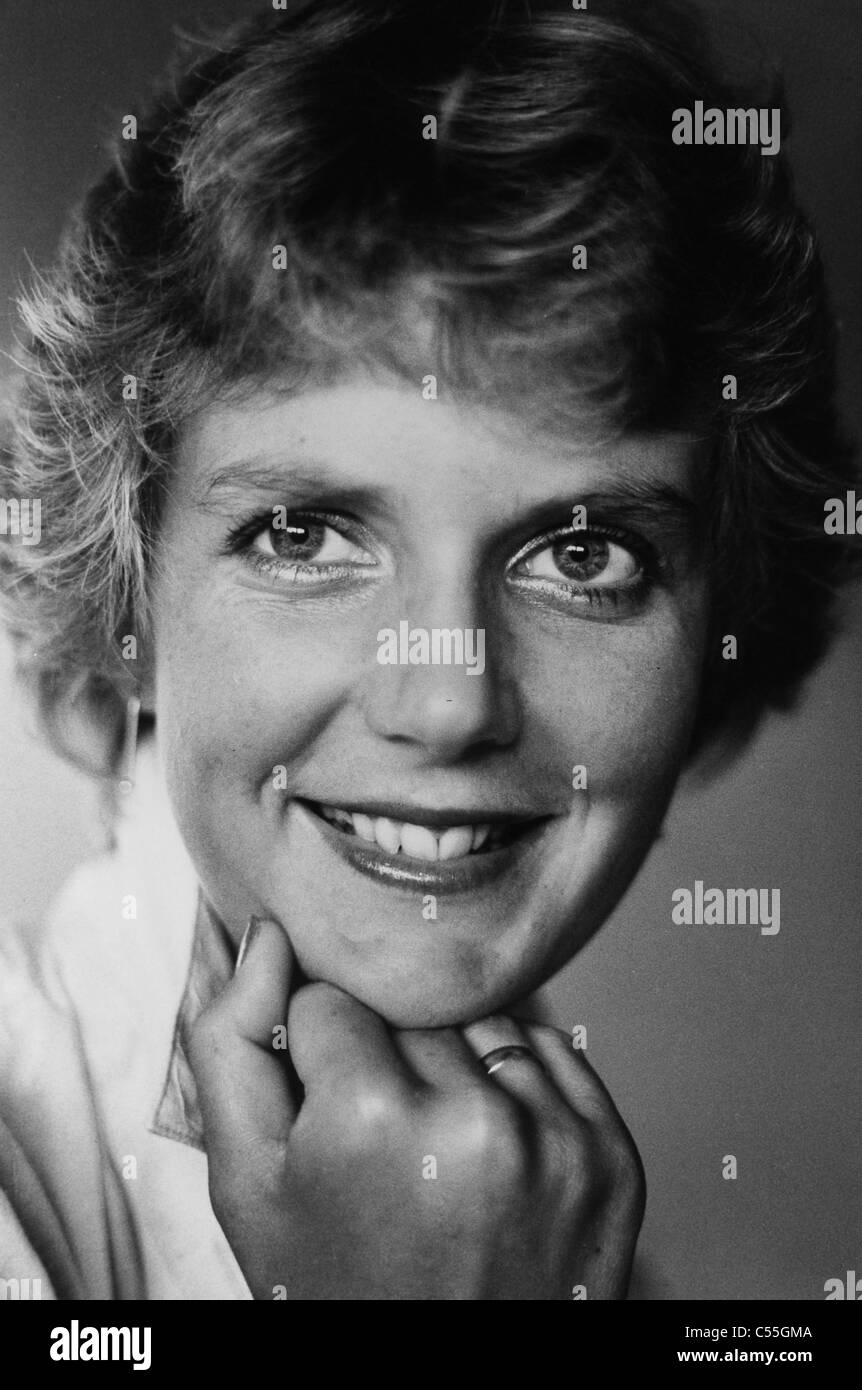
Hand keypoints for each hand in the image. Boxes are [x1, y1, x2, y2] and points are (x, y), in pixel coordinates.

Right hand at [188, 918, 644, 1299]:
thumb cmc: (337, 1291)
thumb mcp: (247, 1187)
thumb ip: (229, 1046)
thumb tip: (267, 934)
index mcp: (373, 1121)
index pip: (328, 1002)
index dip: (317, 1061)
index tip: (327, 1123)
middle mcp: (479, 1118)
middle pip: (409, 1010)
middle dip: (387, 1059)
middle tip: (385, 1149)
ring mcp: (558, 1136)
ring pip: (481, 1026)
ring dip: (457, 1068)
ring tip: (439, 1157)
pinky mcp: (613, 1152)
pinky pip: (550, 1058)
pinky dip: (519, 1090)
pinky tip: (494, 1159)